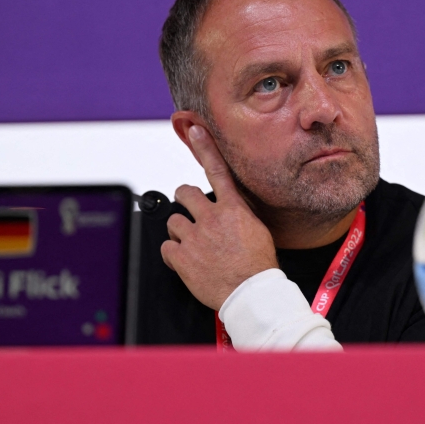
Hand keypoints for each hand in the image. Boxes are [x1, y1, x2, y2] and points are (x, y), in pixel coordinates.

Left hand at [161, 124, 278, 310]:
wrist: (251, 293)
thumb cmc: (258, 266)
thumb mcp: (257, 230)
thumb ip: (240, 214)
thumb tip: (232, 208)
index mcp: (233, 210)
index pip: (217, 170)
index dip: (204, 147)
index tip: (195, 130)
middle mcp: (211, 218)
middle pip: (185, 194)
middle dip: (183, 201)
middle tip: (190, 213)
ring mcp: (194, 237)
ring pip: (173, 222)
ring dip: (180, 232)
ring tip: (193, 246)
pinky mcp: (181, 257)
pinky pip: (166, 247)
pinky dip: (172, 254)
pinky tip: (185, 261)